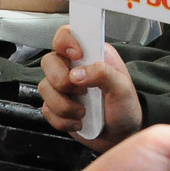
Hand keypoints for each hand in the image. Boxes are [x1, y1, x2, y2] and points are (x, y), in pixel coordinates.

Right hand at [39, 26, 142, 150]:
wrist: (120, 136)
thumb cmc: (125, 108)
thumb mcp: (123, 88)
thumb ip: (104, 73)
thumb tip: (77, 74)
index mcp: (90, 54)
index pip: (66, 35)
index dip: (65, 42)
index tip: (77, 55)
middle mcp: (72, 67)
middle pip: (48, 61)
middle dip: (61, 80)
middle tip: (81, 92)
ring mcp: (62, 88)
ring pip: (44, 87)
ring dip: (63, 105)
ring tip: (83, 112)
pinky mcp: (56, 107)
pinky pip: (46, 110)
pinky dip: (62, 120)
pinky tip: (79, 122)